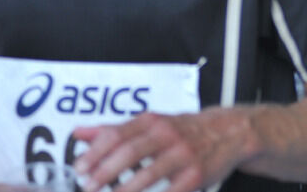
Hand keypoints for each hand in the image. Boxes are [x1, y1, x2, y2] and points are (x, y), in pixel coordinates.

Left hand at [73, 109, 241, 191]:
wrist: (228, 132)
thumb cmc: (183, 130)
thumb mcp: (150, 124)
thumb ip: (114, 130)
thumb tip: (78, 133)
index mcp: (152, 121)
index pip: (117, 133)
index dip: (95, 152)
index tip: (79, 168)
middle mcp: (167, 134)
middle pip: (131, 151)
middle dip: (106, 171)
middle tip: (88, 186)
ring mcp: (183, 154)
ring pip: (149, 173)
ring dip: (125, 189)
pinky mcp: (196, 174)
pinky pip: (171, 190)